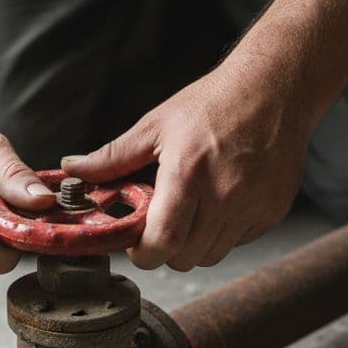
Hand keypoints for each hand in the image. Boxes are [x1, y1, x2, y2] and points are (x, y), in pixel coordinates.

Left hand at [62, 63, 315, 270]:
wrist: (273, 89)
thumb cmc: (212, 104)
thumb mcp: (156, 125)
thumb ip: (113, 156)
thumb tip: (74, 169)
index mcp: (188, 172)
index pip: (163, 242)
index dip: (144, 253)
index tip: (136, 244)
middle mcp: (225, 194)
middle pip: (185, 258)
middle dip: (165, 250)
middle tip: (160, 225)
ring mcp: (253, 206)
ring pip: (212, 256)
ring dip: (194, 245)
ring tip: (191, 212)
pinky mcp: (272, 212)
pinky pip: (238, 242)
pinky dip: (223, 234)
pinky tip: (219, 203)